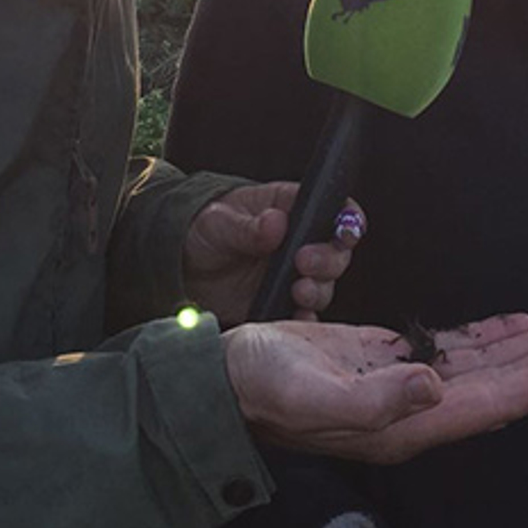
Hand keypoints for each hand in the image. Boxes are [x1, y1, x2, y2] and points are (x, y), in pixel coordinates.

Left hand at [183, 182, 363, 324]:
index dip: (347, 221)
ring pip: (324, 285)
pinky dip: (304, 318)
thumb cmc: (202, 228)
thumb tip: (275, 222)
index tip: (342, 231)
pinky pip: (303, 313)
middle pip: (336, 252)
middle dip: (329, 259)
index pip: (335, 210)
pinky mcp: (281, 302)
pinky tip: (296, 316)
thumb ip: (247, 226)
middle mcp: (299, 242)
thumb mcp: (217, 221)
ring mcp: (292, 274)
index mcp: (291, 209)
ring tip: (297, 290)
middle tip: (305, 263)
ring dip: (318, 289)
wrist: (180, 265)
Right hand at [223, 313, 527, 464]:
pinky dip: (490, 338)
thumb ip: (372, 400)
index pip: (489, 403)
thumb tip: (430, 386)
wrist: (220, 381)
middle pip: (501, 387)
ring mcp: (403, 386)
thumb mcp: (307, 393)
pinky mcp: (387, 361)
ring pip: (485, 368)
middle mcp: (414, 410)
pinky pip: (454, 350)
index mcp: (403, 424)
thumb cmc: (257, 387)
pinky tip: (516, 329)